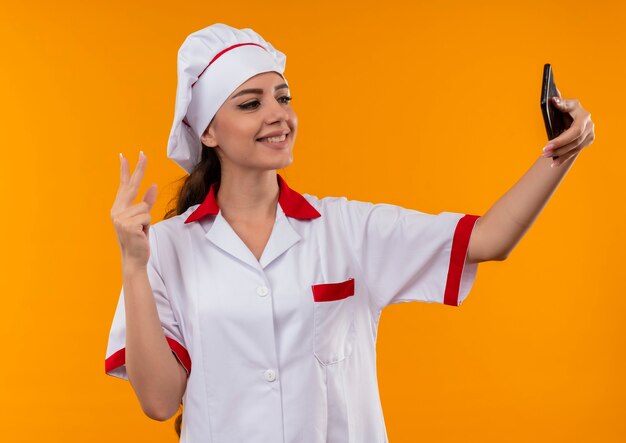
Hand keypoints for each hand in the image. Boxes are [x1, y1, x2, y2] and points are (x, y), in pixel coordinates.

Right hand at [110, 151, 157, 269]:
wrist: (134, 257)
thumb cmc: (138, 238)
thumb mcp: (143, 218)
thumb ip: (147, 202)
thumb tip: (153, 185)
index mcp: (118, 208)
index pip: (123, 186)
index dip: (125, 170)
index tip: (124, 155)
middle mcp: (117, 211)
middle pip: (132, 186)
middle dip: (139, 169)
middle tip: (143, 153)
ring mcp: (120, 218)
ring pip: (145, 208)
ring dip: (147, 220)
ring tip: (141, 231)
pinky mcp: (128, 224)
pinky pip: (147, 217)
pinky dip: (147, 226)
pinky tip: (141, 234)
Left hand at [541, 93, 594, 166]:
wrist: (573, 115)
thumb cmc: (567, 108)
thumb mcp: (565, 104)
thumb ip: (560, 103)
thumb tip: (553, 100)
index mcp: (584, 115)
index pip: (574, 131)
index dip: (561, 140)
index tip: (547, 146)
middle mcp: (589, 125)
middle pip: (574, 141)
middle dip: (558, 148)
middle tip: (543, 152)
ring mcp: (590, 134)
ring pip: (575, 148)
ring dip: (559, 154)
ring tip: (545, 156)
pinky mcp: (587, 141)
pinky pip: (575, 152)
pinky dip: (564, 158)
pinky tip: (554, 163)